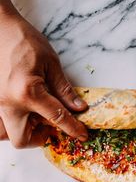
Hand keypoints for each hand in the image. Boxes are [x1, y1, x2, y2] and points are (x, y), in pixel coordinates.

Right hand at [0, 0, 87, 147]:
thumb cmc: (25, 41)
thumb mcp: (51, 64)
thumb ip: (64, 90)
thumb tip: (78, 108)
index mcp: (27, 93)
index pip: (56, 119)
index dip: (73, 128)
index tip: (82, 134)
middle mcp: (9, 103)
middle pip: (22, 140)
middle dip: (40, 138)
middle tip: (53, 125)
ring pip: (10, 134)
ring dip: (27, 131)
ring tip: (40, 116)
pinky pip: (6, 121)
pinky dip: (20, 121)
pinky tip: (29, 109)